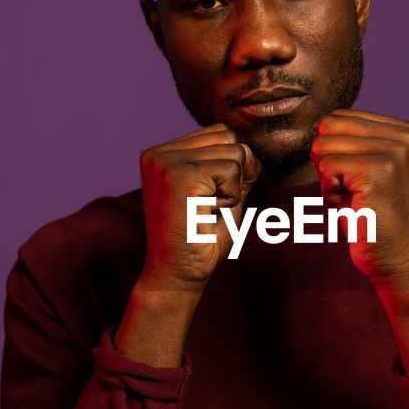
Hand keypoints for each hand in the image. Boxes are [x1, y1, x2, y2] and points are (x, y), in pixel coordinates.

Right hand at [138, 123, 261, 291]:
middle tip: (209, 207)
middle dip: (235, 174)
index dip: (232, 165)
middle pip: (228, 136)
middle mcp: (158, 153)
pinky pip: (232, 169)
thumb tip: (251, 149)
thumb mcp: (223, 196)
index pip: (218, 133)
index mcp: (162, 154)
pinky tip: (206, 213)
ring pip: (235, 151)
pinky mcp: (179, 172)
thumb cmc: (200, 242)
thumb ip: (235, 169)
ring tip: (206, 210)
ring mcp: (165, 160)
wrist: (178, 275)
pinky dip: (230, 196)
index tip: (210, 200)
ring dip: (232, 187)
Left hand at [310, 109, 408, 285]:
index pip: (339, 118)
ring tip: (356, 200)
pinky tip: (353, 207)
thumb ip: (352, 142)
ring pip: (324, 146)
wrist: (400, 260)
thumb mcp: (368, 169)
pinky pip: (326, 167)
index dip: (335, 153)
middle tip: (354, 192)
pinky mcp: (378, 171)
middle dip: (328, 163)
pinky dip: (329, 191)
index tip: (360, 181)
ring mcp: (394, 152)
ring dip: (329, 179)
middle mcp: (404, 137)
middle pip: (329, 128)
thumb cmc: (376, 219)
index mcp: (405, 132)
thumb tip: (318, 125)